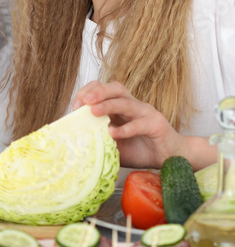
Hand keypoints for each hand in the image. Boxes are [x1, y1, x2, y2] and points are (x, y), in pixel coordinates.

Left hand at [73, 81, 189, 168]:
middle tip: (84, 101)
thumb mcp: (114, 145)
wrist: (172, 159)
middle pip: (116, 88)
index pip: (103, 89)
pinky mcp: (157, 125)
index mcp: (121, 107)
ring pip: (126, 102)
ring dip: (108, 104)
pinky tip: (113, 134)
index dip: (88, 93)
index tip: (75, 107)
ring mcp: (146, 113)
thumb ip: (99, 140)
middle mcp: (133, 105)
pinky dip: (125, 128)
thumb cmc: (141, 150)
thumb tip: (75, 141)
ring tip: (93, 111)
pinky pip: (140, 123)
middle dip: (98, 91)